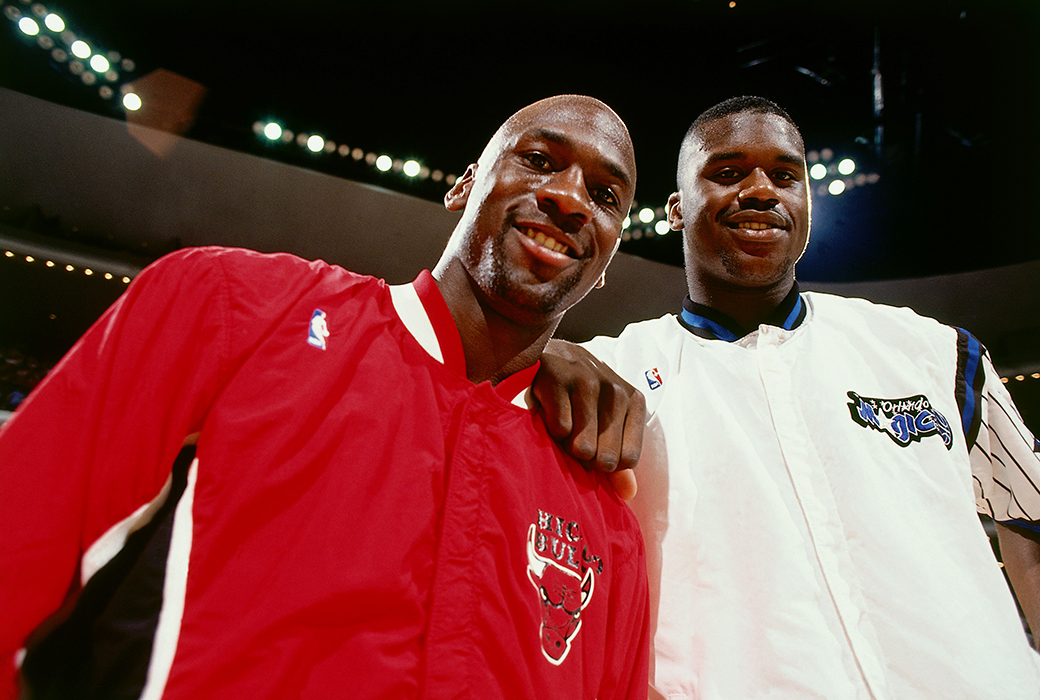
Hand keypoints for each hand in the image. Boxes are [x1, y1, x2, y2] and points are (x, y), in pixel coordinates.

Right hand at [533, 339, 644, 498]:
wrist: (549, 356)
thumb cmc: (580, 399)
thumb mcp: (606, 425)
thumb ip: (618, 459)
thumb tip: (628, 493)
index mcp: (633, 401)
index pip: (627, 460)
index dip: (605, 464)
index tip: (594, 448)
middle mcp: (615, 390)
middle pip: (605, 459)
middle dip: (585, 456)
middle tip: (575, 437)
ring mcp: (587, 381)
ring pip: (582, 446)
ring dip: (566, 444)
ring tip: (563, 425)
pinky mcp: (557, 378)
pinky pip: (559, 429)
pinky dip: (550, 428)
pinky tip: (549, 411)